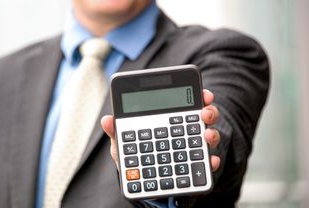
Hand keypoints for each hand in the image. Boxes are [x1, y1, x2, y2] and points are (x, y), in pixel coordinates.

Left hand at [101, 89, 220, 171]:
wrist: (142, 180)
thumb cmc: (135, 156)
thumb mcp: (124, 144)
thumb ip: (117, 132)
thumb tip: (107, 120)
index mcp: (170, 119)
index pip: (186, 103)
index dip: (198, 95)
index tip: (204, 93)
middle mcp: (185, 131)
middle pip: (204, 116)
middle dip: (209, 111)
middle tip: (205, 112)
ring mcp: (193, 148)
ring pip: (209, 136)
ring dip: (212, 134)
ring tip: (207, 135)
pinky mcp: (196, 166)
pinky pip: (206, 162)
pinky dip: (210, 161)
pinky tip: (210, 160)